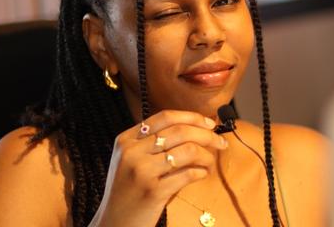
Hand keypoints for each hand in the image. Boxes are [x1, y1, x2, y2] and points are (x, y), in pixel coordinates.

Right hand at [89, 110, 227, 226]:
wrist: (113, 224)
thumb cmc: (127, 190)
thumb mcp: (130, 159)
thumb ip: (151, 143)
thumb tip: (193, 128)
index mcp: (126, 139)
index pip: (165, 117)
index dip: (191, 117)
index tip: (209, 123)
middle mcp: (132, 151)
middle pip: (179, 131)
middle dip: (206, 135)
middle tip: (220, 142)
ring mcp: (142, 171)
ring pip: (186, 150)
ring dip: (206, 155)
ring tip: (210, 162)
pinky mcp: (152, 192)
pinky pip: (187, 175)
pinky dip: (200, 172)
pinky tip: (202, 174)